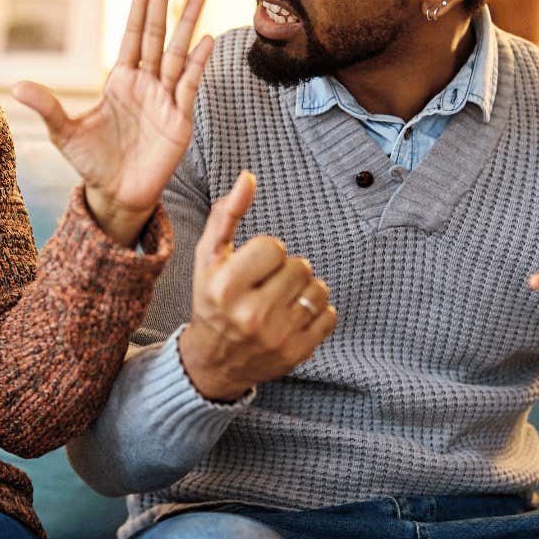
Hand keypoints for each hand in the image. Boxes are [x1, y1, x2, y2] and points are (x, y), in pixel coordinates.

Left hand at [12, 0, 214, 247]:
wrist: (115, 195)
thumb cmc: (91, 162)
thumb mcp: (64, 133)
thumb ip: (47, 107)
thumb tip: (15, 86)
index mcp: (120, 80)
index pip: (132, 33)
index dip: (139, 4)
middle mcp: (145, 83)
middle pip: (156, 33)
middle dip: (164, 0)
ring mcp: (165, 99)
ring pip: (177, 53)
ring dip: (188, 23)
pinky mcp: (179, 120)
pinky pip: (188, 86)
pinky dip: (196, 63)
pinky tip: (204, 40)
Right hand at [178, 171, 337, 401]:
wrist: (215, 361)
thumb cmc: (211, 300)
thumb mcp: (208, 258)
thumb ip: (226, 215)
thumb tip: (248, 177)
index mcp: (226, 287)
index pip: (273, 247)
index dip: (265, 253)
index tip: (252, 268)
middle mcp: (252, 314)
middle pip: (299, 266)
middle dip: (286, 271)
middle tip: (266, 286)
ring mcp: (278, 336)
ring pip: (319, 288)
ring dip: (305, 289)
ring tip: (282, 300)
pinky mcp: (299, 352)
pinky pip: (331, 315)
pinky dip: (318, 312)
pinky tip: (294, 316)